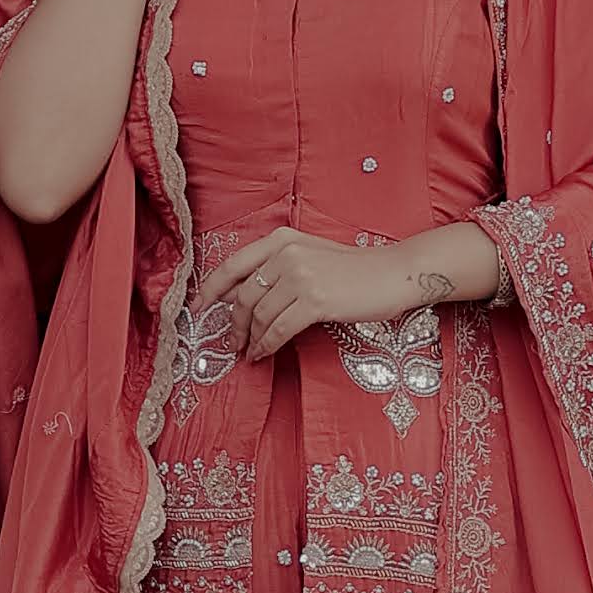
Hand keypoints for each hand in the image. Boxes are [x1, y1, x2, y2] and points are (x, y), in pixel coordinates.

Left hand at [214, 226, 421, 357]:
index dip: (210, 289)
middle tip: (232, 343)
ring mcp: (301, 275)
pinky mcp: (315, 300)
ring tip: (250, 352)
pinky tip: (264, 353)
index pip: (233, 264)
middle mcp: (286, 253)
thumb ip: (277, 269)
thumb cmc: (355, 270)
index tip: (198, 307)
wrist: (394, 273)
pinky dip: (267, 345)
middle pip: (244, 296)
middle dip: (233, 325)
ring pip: (259, 315)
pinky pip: (279, 329)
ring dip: (250, 339)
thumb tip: (239, 297)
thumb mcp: (310, 257)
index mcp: (282, 238)